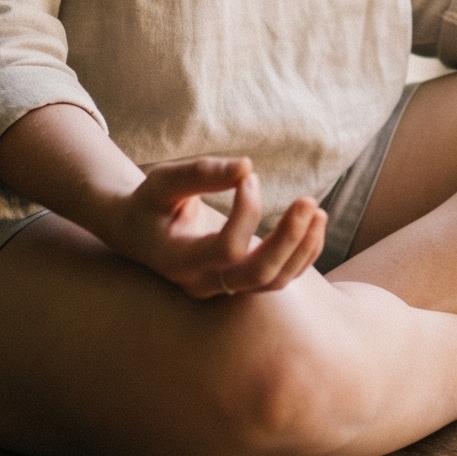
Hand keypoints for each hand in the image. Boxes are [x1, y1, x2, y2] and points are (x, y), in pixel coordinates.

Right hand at [96, 156, 325, 298]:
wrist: (138, 233)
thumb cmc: (149, 203)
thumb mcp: (163, 182)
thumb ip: (201, 173)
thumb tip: (247, 166)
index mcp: (179, 261)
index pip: (227, 249)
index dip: (248, 212)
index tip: (249, 177)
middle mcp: (202, 283)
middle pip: (258, 275)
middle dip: (289, 239)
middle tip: (309, 202)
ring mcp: (222, 288)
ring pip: (274, 282)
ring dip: (302, 248)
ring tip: (318, 211)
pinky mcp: (239, 282)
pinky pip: (279, 278)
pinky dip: (302, 254)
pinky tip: (313, 224)